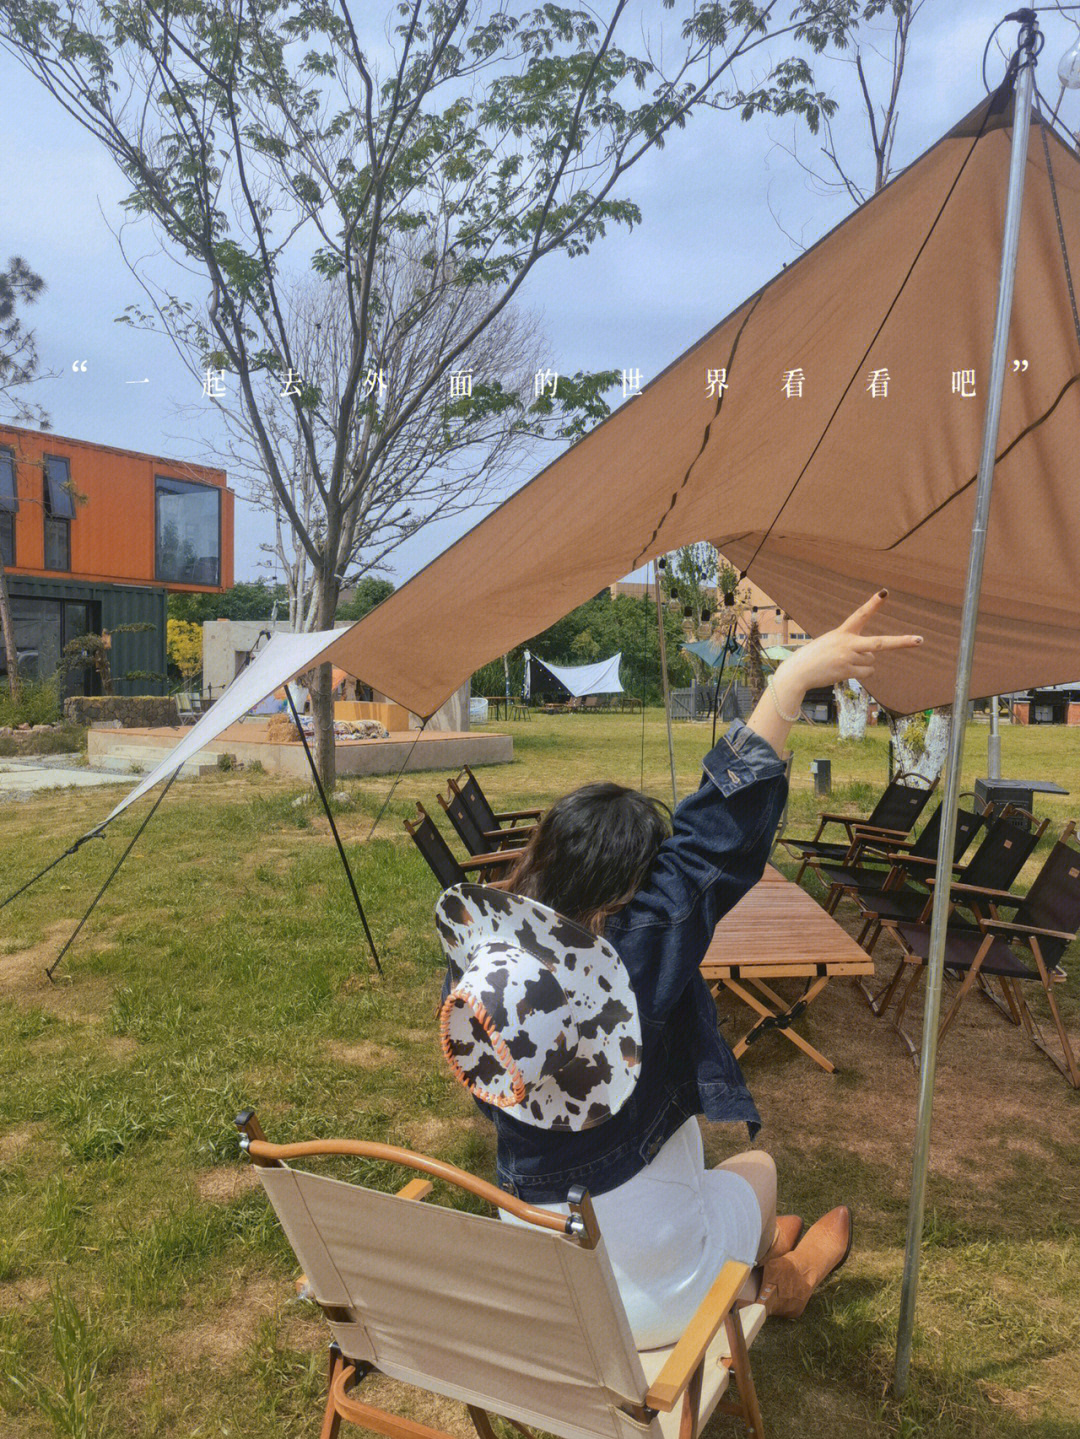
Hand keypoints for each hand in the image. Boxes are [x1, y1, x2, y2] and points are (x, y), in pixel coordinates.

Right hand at [779, 590, 922, 695]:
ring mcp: (848, 658)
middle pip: (880, 643)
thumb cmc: (814, 657)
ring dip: (862, 664)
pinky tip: (844, 671)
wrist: (797, 672)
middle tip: (920, 640)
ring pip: (871, 661)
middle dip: (901, 642)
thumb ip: (852, 646)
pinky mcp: (847, 671)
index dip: (873, 604)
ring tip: (842, 663)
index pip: (860, 615)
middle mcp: (847, 643)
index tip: (884, 593)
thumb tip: (873, 658)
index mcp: (842, 632)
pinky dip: (860, 673)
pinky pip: (866, 672)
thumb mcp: (831, 644)